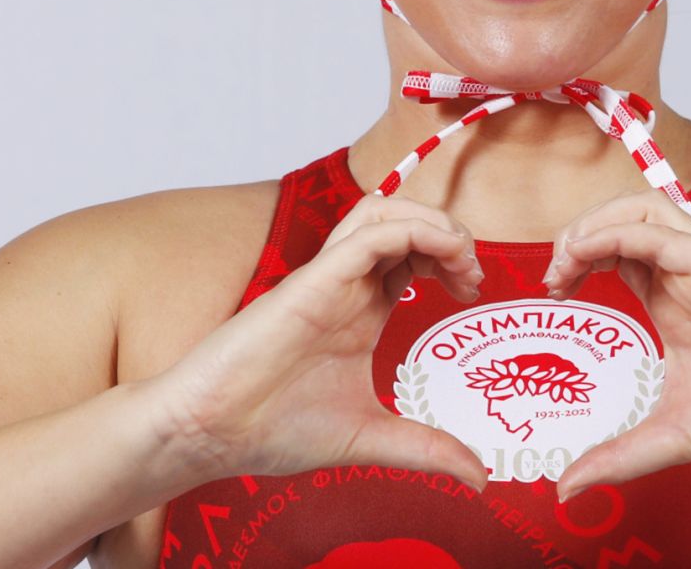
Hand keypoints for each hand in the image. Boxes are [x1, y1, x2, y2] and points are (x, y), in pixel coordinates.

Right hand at [143, 194, 489, 488]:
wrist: (210, 434)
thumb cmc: (272, 429)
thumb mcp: (372, 438)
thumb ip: (426, 449)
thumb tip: (480, 479)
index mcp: (361, 311)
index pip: (413, 256)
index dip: (452, 260)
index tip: (473, 292)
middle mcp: (347, 286)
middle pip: (404, 222)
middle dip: (451, 234)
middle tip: (472, 276)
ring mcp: (329, 279)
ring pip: (383, 212)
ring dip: (433, 221)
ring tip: (460, 256)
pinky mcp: (312, 281)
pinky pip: (367, 235)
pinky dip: (411, 230)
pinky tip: (437, 256)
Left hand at [541, 190, 690, 500]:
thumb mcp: (670, 437)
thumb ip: (619, 457)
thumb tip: (567, 489)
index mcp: (672, 304)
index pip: (614, 254)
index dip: (575, 261)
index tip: (551, 293)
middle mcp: (684, 278)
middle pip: (621, 219)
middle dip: (576, 234)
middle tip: (553, 277)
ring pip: (641, 209)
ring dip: (593, 222)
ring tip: (567, 260)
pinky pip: (659, 231)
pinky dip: (615, 232)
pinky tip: (586, 256)